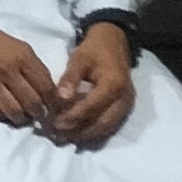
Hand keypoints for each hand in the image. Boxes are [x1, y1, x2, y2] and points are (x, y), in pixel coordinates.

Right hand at [0, 23, 58, 127]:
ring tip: (23, 118)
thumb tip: (49, 90)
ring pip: (13, 110)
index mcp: (23, 57)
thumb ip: (34, 66)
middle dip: (39, 114)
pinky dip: (1, 115)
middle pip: (32, 102)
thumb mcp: (19, 46)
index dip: (53, 102)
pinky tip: (4, 113)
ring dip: (21, 118)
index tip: (53, 108)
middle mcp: (8, 69)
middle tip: (39, 116)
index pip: (46, 87)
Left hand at [49, 20, 138, 145]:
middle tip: (56, 135)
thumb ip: (70, 78)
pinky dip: (92, 132)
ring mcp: (126, 106)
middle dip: (78, 131)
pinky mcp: (124, 110)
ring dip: (85, 135)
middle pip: (101, 123)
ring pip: (106, 128)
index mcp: (114, 84)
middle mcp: (124, 99)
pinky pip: (109, 126)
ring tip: (63, 137)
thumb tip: (61, 99)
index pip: (92, 107)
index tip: (54, 124)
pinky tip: (76, 133)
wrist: (114, 44)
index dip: (73, 117)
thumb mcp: (79, 58)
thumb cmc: (94, 50)